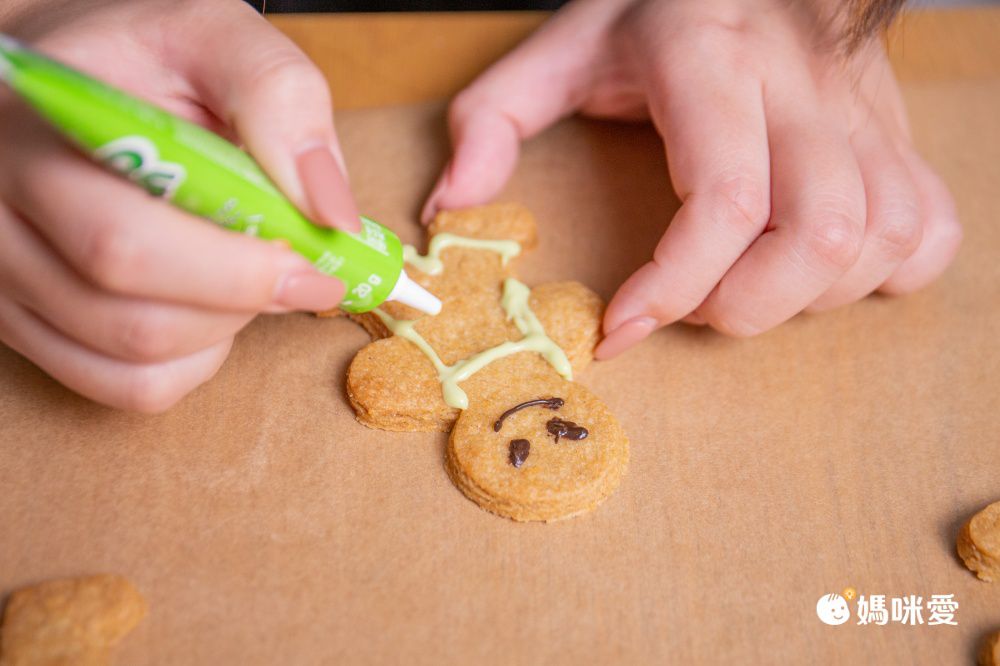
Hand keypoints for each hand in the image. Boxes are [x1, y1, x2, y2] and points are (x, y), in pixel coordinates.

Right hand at [0, 0, 356, 410]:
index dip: (238, 273)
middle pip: (131, 319)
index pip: (127, 244)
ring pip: (132, 363)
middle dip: (242, 305)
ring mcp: (4, 277)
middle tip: (299, 273)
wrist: (68, 77)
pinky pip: (122, 386)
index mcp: (35, 134)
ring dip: (222, 333)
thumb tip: (333, 213)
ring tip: (245, 272)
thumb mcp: (214, 35)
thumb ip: (279, 100)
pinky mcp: (23, 319)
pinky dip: (190, 362)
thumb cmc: (142, 58)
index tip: (317, 267)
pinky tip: (208, 308)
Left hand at [421, 0, 961, 357]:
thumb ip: (492, 120)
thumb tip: (450, 211)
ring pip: (878, 238)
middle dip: (745, 306)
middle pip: (818, 234)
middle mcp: (799, 88)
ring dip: (807, 298)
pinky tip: (820, 270)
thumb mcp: (559, 47)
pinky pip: (925, 226)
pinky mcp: (892, 132)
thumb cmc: (653, 6)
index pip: (724, 196)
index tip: (621, 324)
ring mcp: (859, 112)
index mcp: (710, 61)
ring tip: (741, 291)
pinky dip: (883, 272)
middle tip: (690, 308)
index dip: (673, 284)